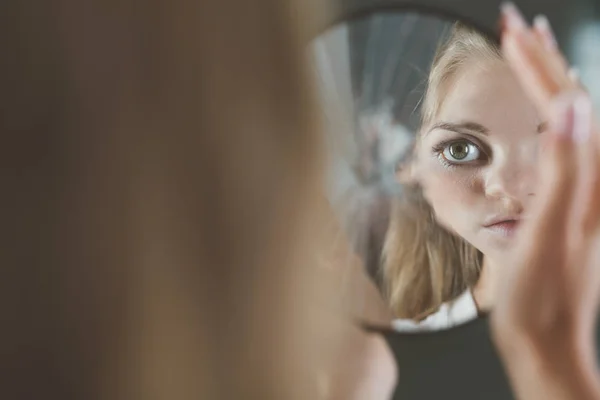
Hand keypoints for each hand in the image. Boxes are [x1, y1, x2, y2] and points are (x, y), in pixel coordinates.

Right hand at [491, 3, 599, 397]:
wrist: (545, 340)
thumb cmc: (543, 295)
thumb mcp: (550, 234)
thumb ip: (565, 171)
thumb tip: (573, 107)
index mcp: (592, 180)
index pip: (567, 105)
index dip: (538, 66)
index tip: (512, 32)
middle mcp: (595, 180)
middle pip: (573, 105)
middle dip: (543, 61)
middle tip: (518, 24)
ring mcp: (583, 191)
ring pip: (569, 120)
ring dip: (548, 81)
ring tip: (533, 50)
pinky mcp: (569, 203)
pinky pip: (563, 144)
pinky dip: (549, 115)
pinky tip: (546, 111)